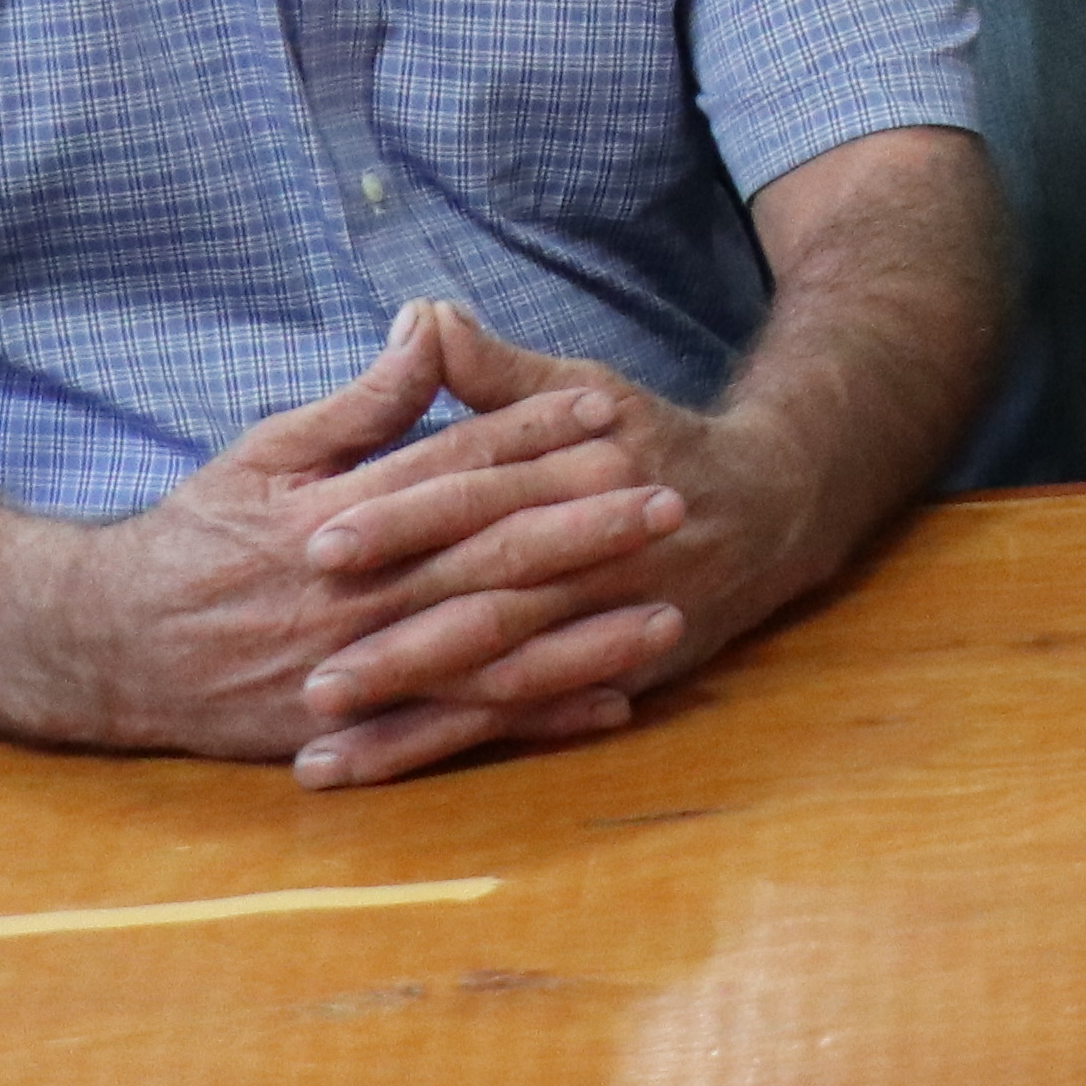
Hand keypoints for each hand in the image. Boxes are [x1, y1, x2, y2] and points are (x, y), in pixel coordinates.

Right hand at [46, 307, 686, 786]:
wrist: (107, 649)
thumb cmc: (195, 536)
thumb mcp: (265, 452)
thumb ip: (357, 402)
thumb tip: (427, 323)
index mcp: (331, 518)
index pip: (450, 467)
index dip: (531, 435)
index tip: (606, 406)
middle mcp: (351, 595)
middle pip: (485, 557)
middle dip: (583, 529)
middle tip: (672, 499)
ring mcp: (358, 669)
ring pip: (487, 651)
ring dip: (582, 634)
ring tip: (668, 611)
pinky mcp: (358, 727)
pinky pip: (461, 727)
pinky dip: (537, 720)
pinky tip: (611, 704)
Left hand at [273, 307, 861, 779]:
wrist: (776, 506)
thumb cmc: (656, 444)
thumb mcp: (587, 391)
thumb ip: (498, 371)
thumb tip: (421, 316)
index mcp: (587, 474)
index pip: (479, 498)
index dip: (401, 521)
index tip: (316, 544)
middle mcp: (604, 556)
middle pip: (491, 604)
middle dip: (400, 648)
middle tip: (310, 680)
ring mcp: (616, 625)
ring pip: (506, 682)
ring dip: (415, 721)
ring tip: (322, 746)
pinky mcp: (621, 675)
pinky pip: (529, 725)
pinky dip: (460, 749)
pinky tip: (386, 769)